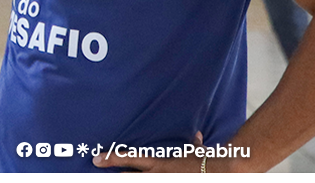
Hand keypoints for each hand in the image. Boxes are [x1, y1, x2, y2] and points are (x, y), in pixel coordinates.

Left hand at [93, 131, 207, 172]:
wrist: (218, 170)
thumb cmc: (207, 161)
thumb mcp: (198, 152)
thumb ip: (195, 145)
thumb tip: (197, 136)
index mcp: (159, 164)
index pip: (130, 160)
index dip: (112, 159)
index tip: (96, 158)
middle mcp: (157, 176)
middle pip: (128, 178)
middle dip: (112, 175)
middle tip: (95, 170)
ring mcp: (162, 182)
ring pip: (137, 182)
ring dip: (125, 180)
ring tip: (107, 179)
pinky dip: (144, 179)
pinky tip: (130, 179)